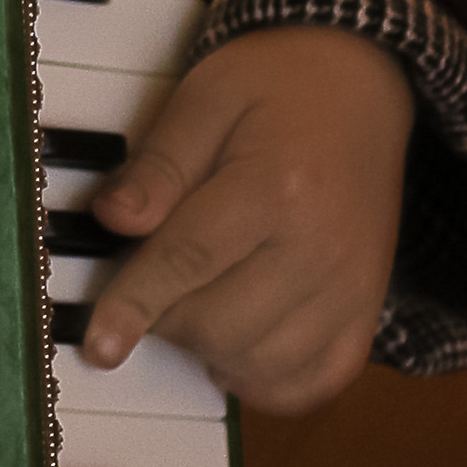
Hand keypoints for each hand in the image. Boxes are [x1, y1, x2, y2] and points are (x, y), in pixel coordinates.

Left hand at [79, 27, 414, 414]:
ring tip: (191, 305)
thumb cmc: (277, 85)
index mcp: (275, 186)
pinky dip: (267, 382)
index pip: (189, 261)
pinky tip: (237, 347)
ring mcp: (352, 288)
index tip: (99, 342)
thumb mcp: (204, 97)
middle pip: (222, 324)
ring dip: (210, 351)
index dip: (135, 304)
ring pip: (263, 364)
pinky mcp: (367, 311)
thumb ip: (160, 165)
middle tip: (149, 282)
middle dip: (167, 318)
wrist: (363, 84)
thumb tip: (112, 220)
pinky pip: (314, 382)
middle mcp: (321, 248)